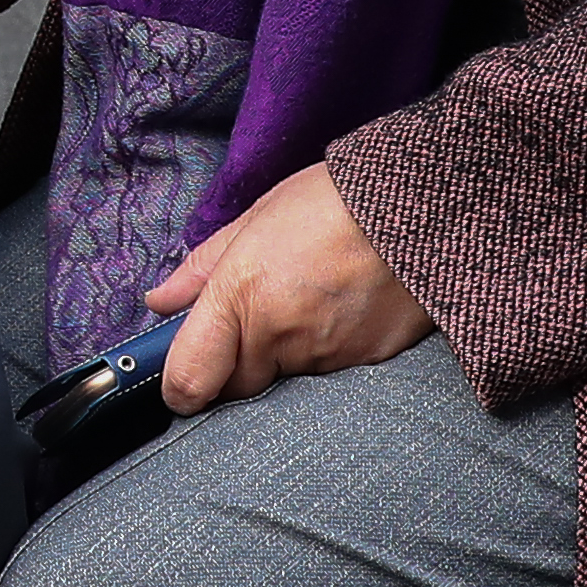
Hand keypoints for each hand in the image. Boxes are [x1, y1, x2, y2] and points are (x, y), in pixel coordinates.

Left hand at [146, 164, 432, 409]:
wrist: (425, 204)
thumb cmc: (336, 198)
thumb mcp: (256, 218)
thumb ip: (202, 268)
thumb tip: (161, 302)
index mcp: (240, 296)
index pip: (189, 380)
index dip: (179, 387)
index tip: (181, 378)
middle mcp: (279, 336)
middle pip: (238, 385)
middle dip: (235, 363)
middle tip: (258, 313)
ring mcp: (325, 355)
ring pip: (285, 378)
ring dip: (284, 353)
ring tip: (309, 296)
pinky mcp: (366, 362)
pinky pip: (329, 371)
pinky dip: (326, 349)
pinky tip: (342, 307)